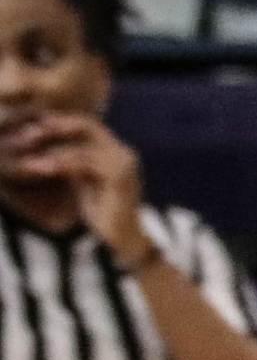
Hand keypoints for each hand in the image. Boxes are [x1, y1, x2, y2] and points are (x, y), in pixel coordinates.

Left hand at [7, 113, 146, 261]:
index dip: (60, 121)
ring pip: (85, 143)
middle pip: (88, 125)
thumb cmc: (102, 211)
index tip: (33, 126)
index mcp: (116, 151)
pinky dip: (62, 163)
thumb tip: (49, 145)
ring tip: (30, 156)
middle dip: (56, 126)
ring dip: (53, 149)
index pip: (87, 124)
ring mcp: (124, 164)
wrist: (122, 238)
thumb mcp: (82, 180)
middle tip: (28, 133)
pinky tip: (43, 168)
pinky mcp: (120, 178)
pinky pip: (86, 162)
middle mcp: (123, 153)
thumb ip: (73, 161)